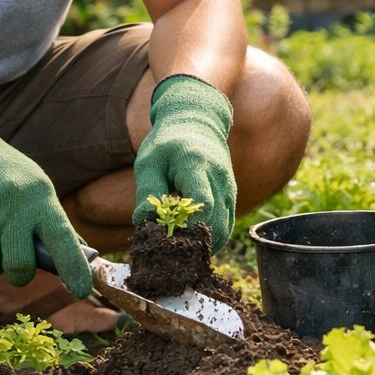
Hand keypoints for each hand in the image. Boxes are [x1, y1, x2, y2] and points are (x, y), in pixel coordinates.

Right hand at [0, 100, 91, 297]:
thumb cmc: (4, 173)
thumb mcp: (35, 188)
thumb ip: (50, 222)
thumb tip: (79, 256)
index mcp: (40, 199)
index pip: (63, 239)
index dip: (74, 268)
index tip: (81, 290)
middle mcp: (13, 209)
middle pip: (19, 268)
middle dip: (18, 274)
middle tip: (16, 265)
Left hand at [132, 73, 236, 250]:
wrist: (196, 122)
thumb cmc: (167, 143)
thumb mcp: (149, 162)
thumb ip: (147, 192)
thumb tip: (144, 223)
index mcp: (196, 166)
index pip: (202, 203)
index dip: (187, 227)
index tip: (166, 239)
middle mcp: (219, 178)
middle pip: (216, 222)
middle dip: (193, 243)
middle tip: (169, 252)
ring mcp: (229, 187)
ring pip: (224, 228)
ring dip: (203, 244)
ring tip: (178, 249)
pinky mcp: (231, 195)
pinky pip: (226, 224)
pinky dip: (211, 238)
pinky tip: (192, 242)